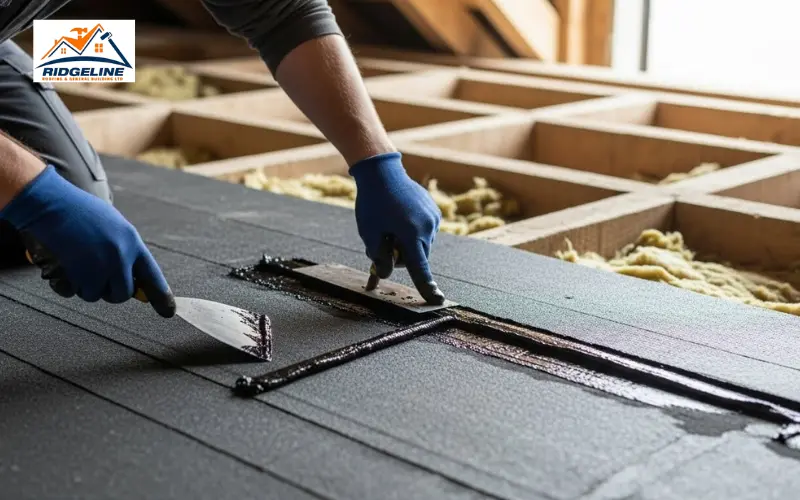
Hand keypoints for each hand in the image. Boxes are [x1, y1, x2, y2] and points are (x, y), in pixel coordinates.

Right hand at [0, 165, 175, 317]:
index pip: (152, 274)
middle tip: (98, 278)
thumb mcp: (112, 226)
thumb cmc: (79, 212)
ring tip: (81, 265)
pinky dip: (74, 286)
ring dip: (90, 287)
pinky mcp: (84, 273)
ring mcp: (104, 265)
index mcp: (133, 241)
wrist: (53, 203)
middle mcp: (123, 255)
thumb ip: (123, 249)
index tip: (168, 311)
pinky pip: (83, 293)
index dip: (161, 295)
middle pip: (125, 293)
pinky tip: (69, 267)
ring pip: (102, 295)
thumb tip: (131, 276)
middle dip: (112, 291)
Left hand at [349, 152, 444, 303]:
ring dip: (408, 244)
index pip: (419, 269)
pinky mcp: (434, 212)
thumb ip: (379, 259)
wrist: (382, 171)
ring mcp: (433, 219)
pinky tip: (400, 216)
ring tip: (391, 224)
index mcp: (411, 235)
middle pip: (418, 258)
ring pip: (422, 245)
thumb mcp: (369, 234)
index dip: (426, 288)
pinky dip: (413, 232)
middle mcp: (427, 228)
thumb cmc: (372, 203)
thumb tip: (387, 274)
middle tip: (383, 239)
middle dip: (402, 256)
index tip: (436, 301)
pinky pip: (425, 232)